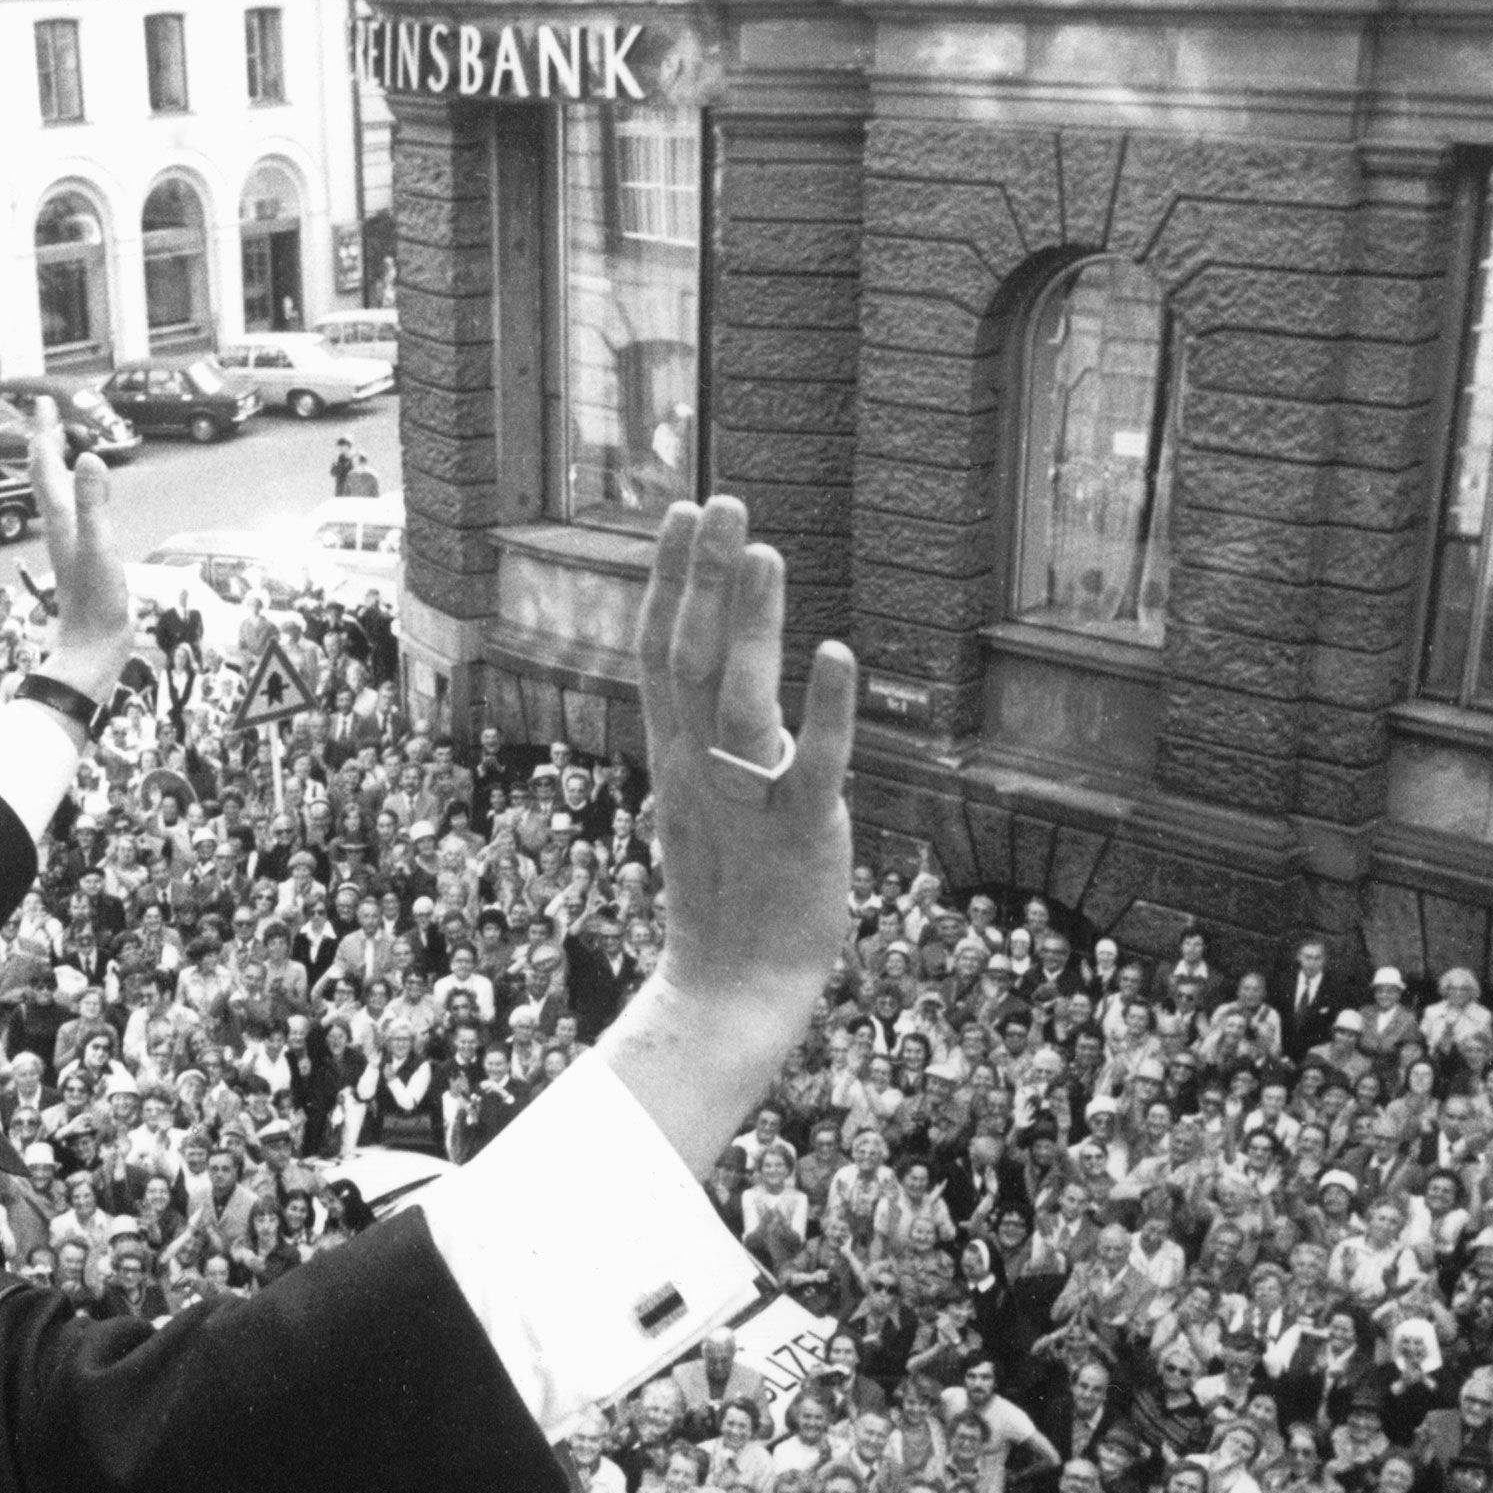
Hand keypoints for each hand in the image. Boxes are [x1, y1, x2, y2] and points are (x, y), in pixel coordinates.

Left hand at [25, 400, 129, 702]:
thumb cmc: (96, 601)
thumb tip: (87, 456)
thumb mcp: (99, 545)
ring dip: (60, 465)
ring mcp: (71, 540)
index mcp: (59, 517)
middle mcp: (60, 525)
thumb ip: (92, 501)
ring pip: (59, 492)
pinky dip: (81, 492)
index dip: (44, 432)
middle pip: (46, 475)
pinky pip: (78, 511)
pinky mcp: (85, 555)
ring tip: (66, 445)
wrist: (94, 646)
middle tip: (50, 413)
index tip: (43, 402)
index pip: (45, 464)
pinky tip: (90, 495)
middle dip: (48, 441)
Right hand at [599, 499, 854, 1172]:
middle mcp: (699, 770)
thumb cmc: (730, 898)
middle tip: (722, 501)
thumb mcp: (704, 805)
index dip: (670, 581)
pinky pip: (809, 765)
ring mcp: (744, 801)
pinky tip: (834, 652)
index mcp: (674, 759)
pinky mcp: (799, 833)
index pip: (659, 654)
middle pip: (687, 659)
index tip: (682, 515)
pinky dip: (822, 710)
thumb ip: (708, 743)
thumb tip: (718, 685)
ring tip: (766, 549)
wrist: (734, 990)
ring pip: (738, 698)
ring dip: (750, 622)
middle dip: (703, 577)